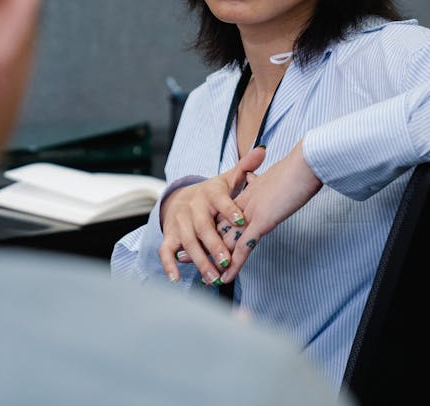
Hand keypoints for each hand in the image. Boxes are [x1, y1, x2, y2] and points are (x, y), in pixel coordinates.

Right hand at [158, 144, 265, 283]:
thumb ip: (245, 168)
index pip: (220, 200)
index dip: (230, 210)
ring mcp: (179, 222)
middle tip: (227, 260)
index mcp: (209, 193)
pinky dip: (169, 265)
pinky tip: (177, 279)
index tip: (243, 220)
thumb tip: (262, 150)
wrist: (182, 197)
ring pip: (187, 242)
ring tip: (213, 277)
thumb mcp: (228, 179)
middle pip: (202, 227)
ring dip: (199, 261)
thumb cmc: (213, 193)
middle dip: (214, 245)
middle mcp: (192, 207)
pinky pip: (166, 251)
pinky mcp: (169, 235)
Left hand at [217, 140, 321, 282]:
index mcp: (250, 195)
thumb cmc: (300, 169)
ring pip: (227, 241)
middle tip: (184, 258)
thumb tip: (271, 185)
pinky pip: (243, 247)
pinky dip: (234, 265)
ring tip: (205, 278)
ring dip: (215, 262)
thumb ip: (271, 186)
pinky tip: (226, 278)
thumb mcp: (283, 179)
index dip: (214, 227)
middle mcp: (246, 205)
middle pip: (220, 228)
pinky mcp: (261, 221)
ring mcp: (251, 213)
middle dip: (204, 245)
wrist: (306, 163)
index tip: (203, 237)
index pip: (227, 214)